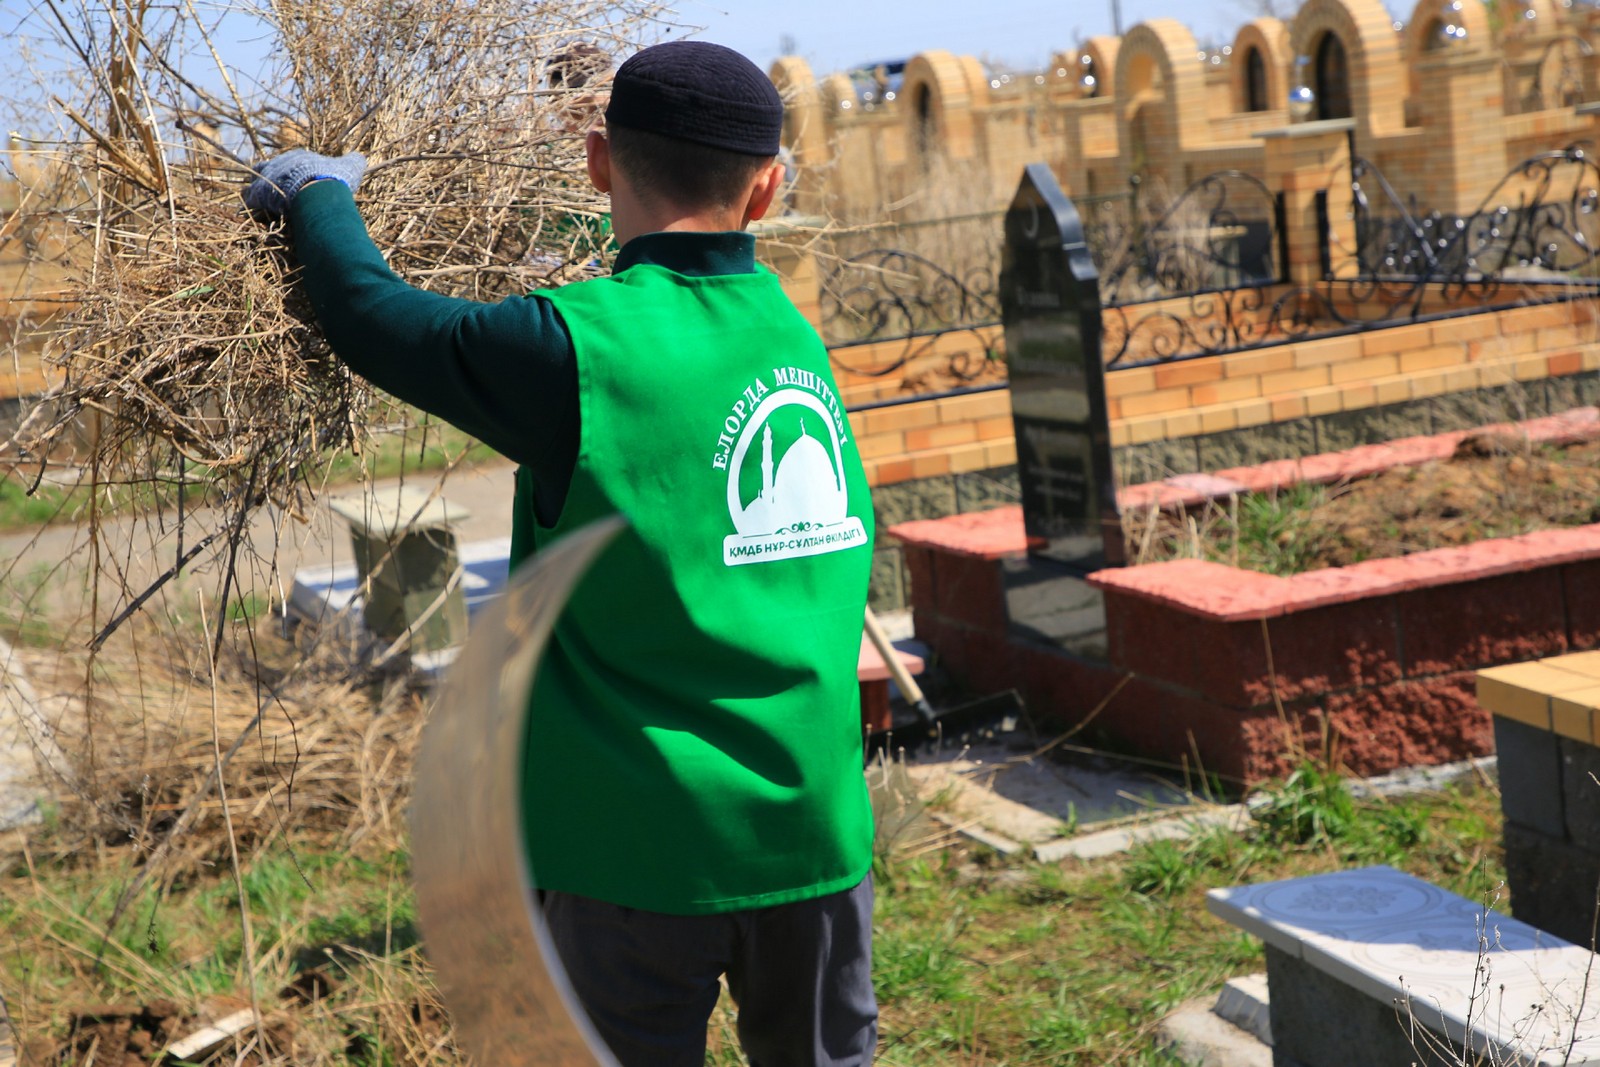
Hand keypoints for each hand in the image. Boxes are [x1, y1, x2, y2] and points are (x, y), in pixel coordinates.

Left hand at [244, 148, 367, 214]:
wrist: (317, 191)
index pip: (290, 162)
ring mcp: (266, 178)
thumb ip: (353, 161)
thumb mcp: (349, 167)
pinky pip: (249, 201)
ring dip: (258, 195)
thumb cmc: (333, 178)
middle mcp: (278, 163)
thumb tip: (360, 157)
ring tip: (266, 208)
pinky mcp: (258, 194)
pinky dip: (253, 208)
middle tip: (278, 196)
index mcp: (298, 157)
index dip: (293, 173)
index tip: (298, 185)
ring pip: (254, 184)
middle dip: (270, 181)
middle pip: (267, 169)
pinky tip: (261, 217)